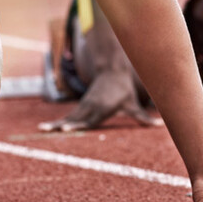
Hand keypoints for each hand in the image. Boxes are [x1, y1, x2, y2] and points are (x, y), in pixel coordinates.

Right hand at [37, 68, 161, 131]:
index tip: (67, 129)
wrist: (113, 70)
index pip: (89, 119)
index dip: (78, 125)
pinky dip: (59, 122)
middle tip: (48, 131)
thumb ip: (143, 117)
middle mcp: (90, 106)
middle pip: (74, 119)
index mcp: (102, 107)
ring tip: (42, 130)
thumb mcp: (133, 103)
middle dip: (61, 126)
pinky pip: (69, 116)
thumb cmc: (124, 89)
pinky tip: (49, 129)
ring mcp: (84, 105)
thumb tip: (161, 125)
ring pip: (68, 117)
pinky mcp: (81, 105)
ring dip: (55, 124)